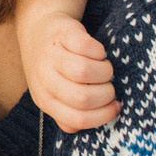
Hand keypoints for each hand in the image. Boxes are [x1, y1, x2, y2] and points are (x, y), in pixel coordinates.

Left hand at [14, 0, 117, 132]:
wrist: (39, 31)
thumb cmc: (54, 69)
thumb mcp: (54, 95)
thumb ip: (69, 114)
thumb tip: (94, 124)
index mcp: (45, 100)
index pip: (77, 119)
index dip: (103, 115)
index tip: (115, 107)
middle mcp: (44, 79)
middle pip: (83, 97)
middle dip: (106, 94)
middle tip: (109, 86)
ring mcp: (51, 55)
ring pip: (84, 72)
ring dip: (105, 73)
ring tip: (105, 70)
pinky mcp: (61, 34)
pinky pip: (86, 47)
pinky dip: (99, 52)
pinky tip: (98, 53)